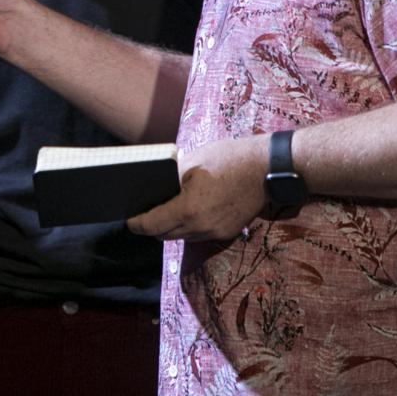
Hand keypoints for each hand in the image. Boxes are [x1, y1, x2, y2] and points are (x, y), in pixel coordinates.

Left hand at [126, 136, 267, 241]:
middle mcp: (201, 228)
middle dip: (152, 226)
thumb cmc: (228, 159)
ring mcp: (216, 233)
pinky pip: (199, 235)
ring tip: (165, 210)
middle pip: (165, 235)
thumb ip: (169, 179)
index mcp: (188, 209)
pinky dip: (189, 227)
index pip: (152, 226)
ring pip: (182, 237)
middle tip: (144, 212)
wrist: (267, 169)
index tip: (128, 220)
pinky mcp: (227, 233)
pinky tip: (189, 211)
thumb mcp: (191, 162)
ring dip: (171, 227)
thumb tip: (151, 187)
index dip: (137, 224)